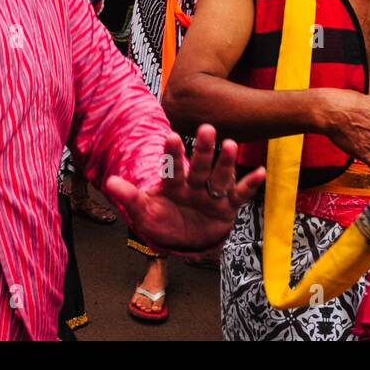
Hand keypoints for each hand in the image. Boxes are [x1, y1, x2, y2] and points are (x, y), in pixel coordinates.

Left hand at [105, 124, 264, 253]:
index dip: (172, 153)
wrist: (184, 241)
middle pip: (200, 165)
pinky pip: (241, 194)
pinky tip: (260, 172)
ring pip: (220, 175)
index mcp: (174, 184)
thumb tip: (109, 182)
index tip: (171, 135)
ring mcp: (212, 194)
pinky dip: (250, 184)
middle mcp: (195, 184)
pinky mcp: (228, 207)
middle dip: (203, 149)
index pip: (172, 166)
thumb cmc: (164, 222)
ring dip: (226, 161)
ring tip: (231, 144)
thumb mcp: (144, 213)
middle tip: (206, 128)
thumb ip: (130, 197)